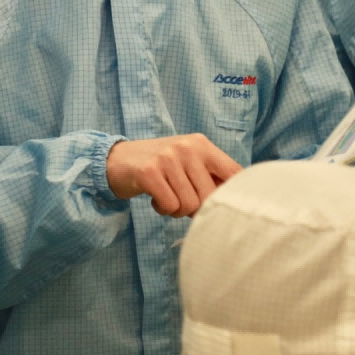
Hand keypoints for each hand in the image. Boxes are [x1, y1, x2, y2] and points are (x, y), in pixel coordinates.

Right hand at [105, 134, 242, 217]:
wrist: (117, 159)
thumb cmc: (160, 167)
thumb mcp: (188, 162)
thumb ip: (211, 176)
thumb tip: (237, 200)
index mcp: (202, 144)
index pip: (234, 172)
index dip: (234, 195)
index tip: (225, 207)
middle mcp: (187, 147)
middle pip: (210, 196)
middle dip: (197, 208)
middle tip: (182, 200)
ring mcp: (167, 158)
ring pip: (189, 205)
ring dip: (177, 210)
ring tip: (166, 196)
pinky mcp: (149, 172)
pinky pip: (170, 206)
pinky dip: (162, 209)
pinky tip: (155, 197)